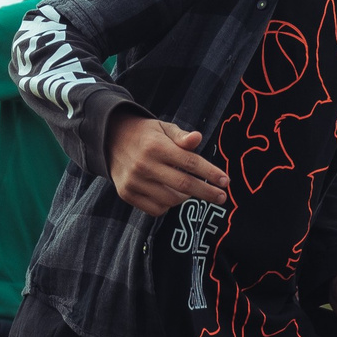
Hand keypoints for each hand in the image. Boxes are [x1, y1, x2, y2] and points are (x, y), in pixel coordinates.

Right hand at [108, 111, 228, 214]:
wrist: (110, 140)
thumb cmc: (146, 135)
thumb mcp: (163, 128)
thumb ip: (181, 137)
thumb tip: (198, 138)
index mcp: (155, 146)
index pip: (189, 162)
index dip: (210, 173)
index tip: (226, 181)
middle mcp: (143, 165)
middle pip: (183, 185)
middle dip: (206, 192)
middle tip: (222, 197)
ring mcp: (134, 182)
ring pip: (170, 200)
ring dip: (185, 198)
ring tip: (188, 189)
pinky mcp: (127, 194)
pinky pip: (156, 209)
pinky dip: (168, 205)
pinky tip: (170, 194)